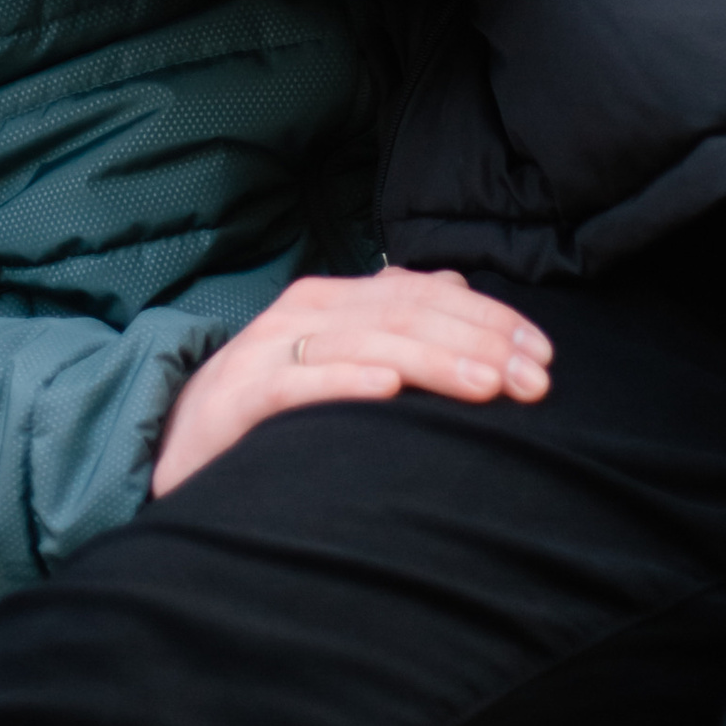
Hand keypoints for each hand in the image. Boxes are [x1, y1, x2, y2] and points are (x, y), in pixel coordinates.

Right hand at [151, 270, 552, 498]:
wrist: (180, 440)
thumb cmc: (274, 404)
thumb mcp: (338, 355)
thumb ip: (393, 318)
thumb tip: (458, 285)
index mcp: (338, 298)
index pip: (427, 294)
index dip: (491, 320)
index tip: (545, 357)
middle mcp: (309, 309)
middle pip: (407, 313)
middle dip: (481, 344)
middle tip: (535, 381)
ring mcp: (273, 346)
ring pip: (367, 341)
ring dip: (434, 361)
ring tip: (487, 386)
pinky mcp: (244, 392)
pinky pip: (300, 381)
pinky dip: (346, 380)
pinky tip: (388, 391)